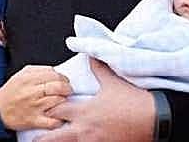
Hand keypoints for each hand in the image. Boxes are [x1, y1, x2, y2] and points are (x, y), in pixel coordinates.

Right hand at [0, 65, 71, 130]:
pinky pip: (53, 121)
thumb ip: (38, 70)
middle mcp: (31, 92)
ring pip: (58, 102)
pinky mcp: (34, 120)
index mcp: (28, 78)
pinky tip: (57, 115)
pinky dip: (59, 118)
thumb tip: (55, 71)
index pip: (53, 74)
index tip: (64, 80)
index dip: (63, 77)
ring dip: (64, 101)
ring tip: (61, 101)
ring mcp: (34, 107)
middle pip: (58, 87)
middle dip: (67, 88)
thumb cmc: (11, 92)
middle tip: (67, 90)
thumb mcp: (21, 74)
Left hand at [37, 58, 154, 141]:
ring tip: (51, 141)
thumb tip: (91, 55)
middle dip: (42, 138)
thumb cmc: (133, 100)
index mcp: (85, 111)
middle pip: (54, 137)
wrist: (155, 118)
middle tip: (33, 139)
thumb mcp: (113, 82)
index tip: (39, 108)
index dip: (47, 109)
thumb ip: (98, 69)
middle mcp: (85, 130)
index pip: (56, 111)